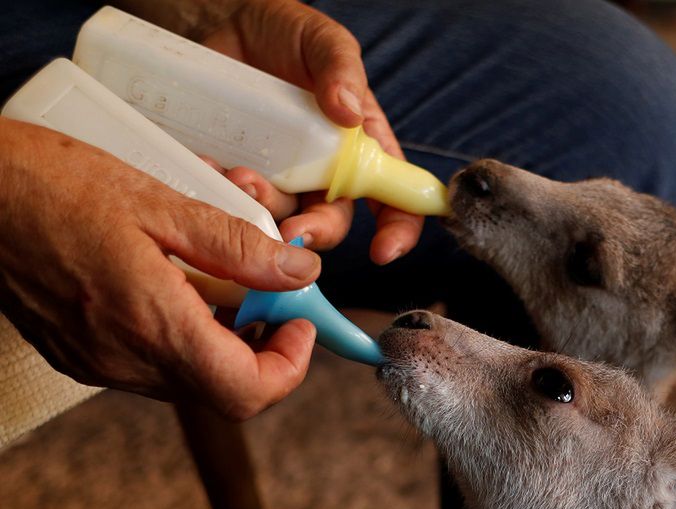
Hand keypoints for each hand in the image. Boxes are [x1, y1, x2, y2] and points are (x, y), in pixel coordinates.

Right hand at [0, 119, 319, 419]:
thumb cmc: (47, 183)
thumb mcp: (157, 201)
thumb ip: (237, 245)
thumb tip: (299, 271)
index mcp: (150, 324)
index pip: (246, 391)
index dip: (290, 366)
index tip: (301, 323)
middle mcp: (123, 359)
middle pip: (223, 391)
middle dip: (262, 349)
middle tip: (271, 297)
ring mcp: (97, 363)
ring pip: (189, 379)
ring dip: (223, 342)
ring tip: (225, 282)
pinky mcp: (78, 354)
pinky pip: (150, 363)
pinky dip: (182, 336)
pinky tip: (178, 286)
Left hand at [194, 0, 422, 263]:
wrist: (228, 22)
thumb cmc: (289, 34)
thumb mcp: (323, 40)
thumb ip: (341, 69)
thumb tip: (349, 111)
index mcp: (359, 149)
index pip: (393, 200)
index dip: (396, 231)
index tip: (382, 252)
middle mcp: (323, 172)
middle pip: (331, 222)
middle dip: (316, 233)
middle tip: (292, 232)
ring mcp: (279, 176)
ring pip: (280, 217)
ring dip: (264, 210)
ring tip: (241, 176)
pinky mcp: (237, 170)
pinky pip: (231, 198)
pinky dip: (221, 193)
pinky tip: (210, 169)